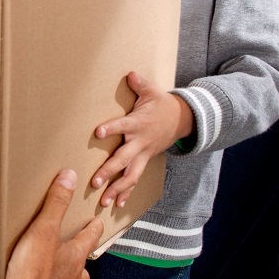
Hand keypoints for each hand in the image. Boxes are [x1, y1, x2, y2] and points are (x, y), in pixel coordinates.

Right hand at [0, 170, 103, 278]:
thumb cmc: (33, 273)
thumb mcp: (43, 229)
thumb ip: (56, 203)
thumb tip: (70, 177)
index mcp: (75, 255)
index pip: (91, 238)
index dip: (94, 228)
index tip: (97, 222)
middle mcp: (74, 277)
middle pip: (83, 264)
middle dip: (80, 255)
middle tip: (73, 247)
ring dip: (66, 275)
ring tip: (53, 268)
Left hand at [91, 71, 191, 207]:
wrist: (182, 120)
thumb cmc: (161, 104)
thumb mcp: (152, 91)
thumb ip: (139, 84)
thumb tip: (130, 74)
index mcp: (138, 123)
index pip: (122, 125)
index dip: (111, 128)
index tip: (98, 132)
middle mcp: (140, 142)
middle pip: (124, 159)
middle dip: (109, 171)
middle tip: (95, 181)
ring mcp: (144, 155)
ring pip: (130, 176)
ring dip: (117, 189)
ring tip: (103, 201)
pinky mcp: (145, 162)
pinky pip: (136, 180)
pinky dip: (127, 193)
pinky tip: (116, 205)